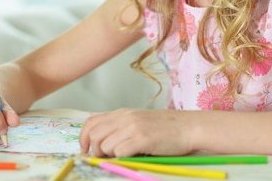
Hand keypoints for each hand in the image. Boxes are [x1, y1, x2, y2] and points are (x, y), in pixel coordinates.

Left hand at [79, 108, 194, 156]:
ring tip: (124, 155)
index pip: (90, 122)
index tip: (85, 150)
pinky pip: (120, 152)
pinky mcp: (142, 139)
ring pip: (105, 145)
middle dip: (95, 150)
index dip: (83, 138)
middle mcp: (124, 118)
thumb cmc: (164, 129)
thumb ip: (119, 128)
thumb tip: (99, 144)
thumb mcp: (137, 121)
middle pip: (93, 135)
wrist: (188, 127)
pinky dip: (122, 158)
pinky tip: (133, 156)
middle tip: (105, 157)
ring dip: (110, 155)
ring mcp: (132, 127)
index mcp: (121, 113)